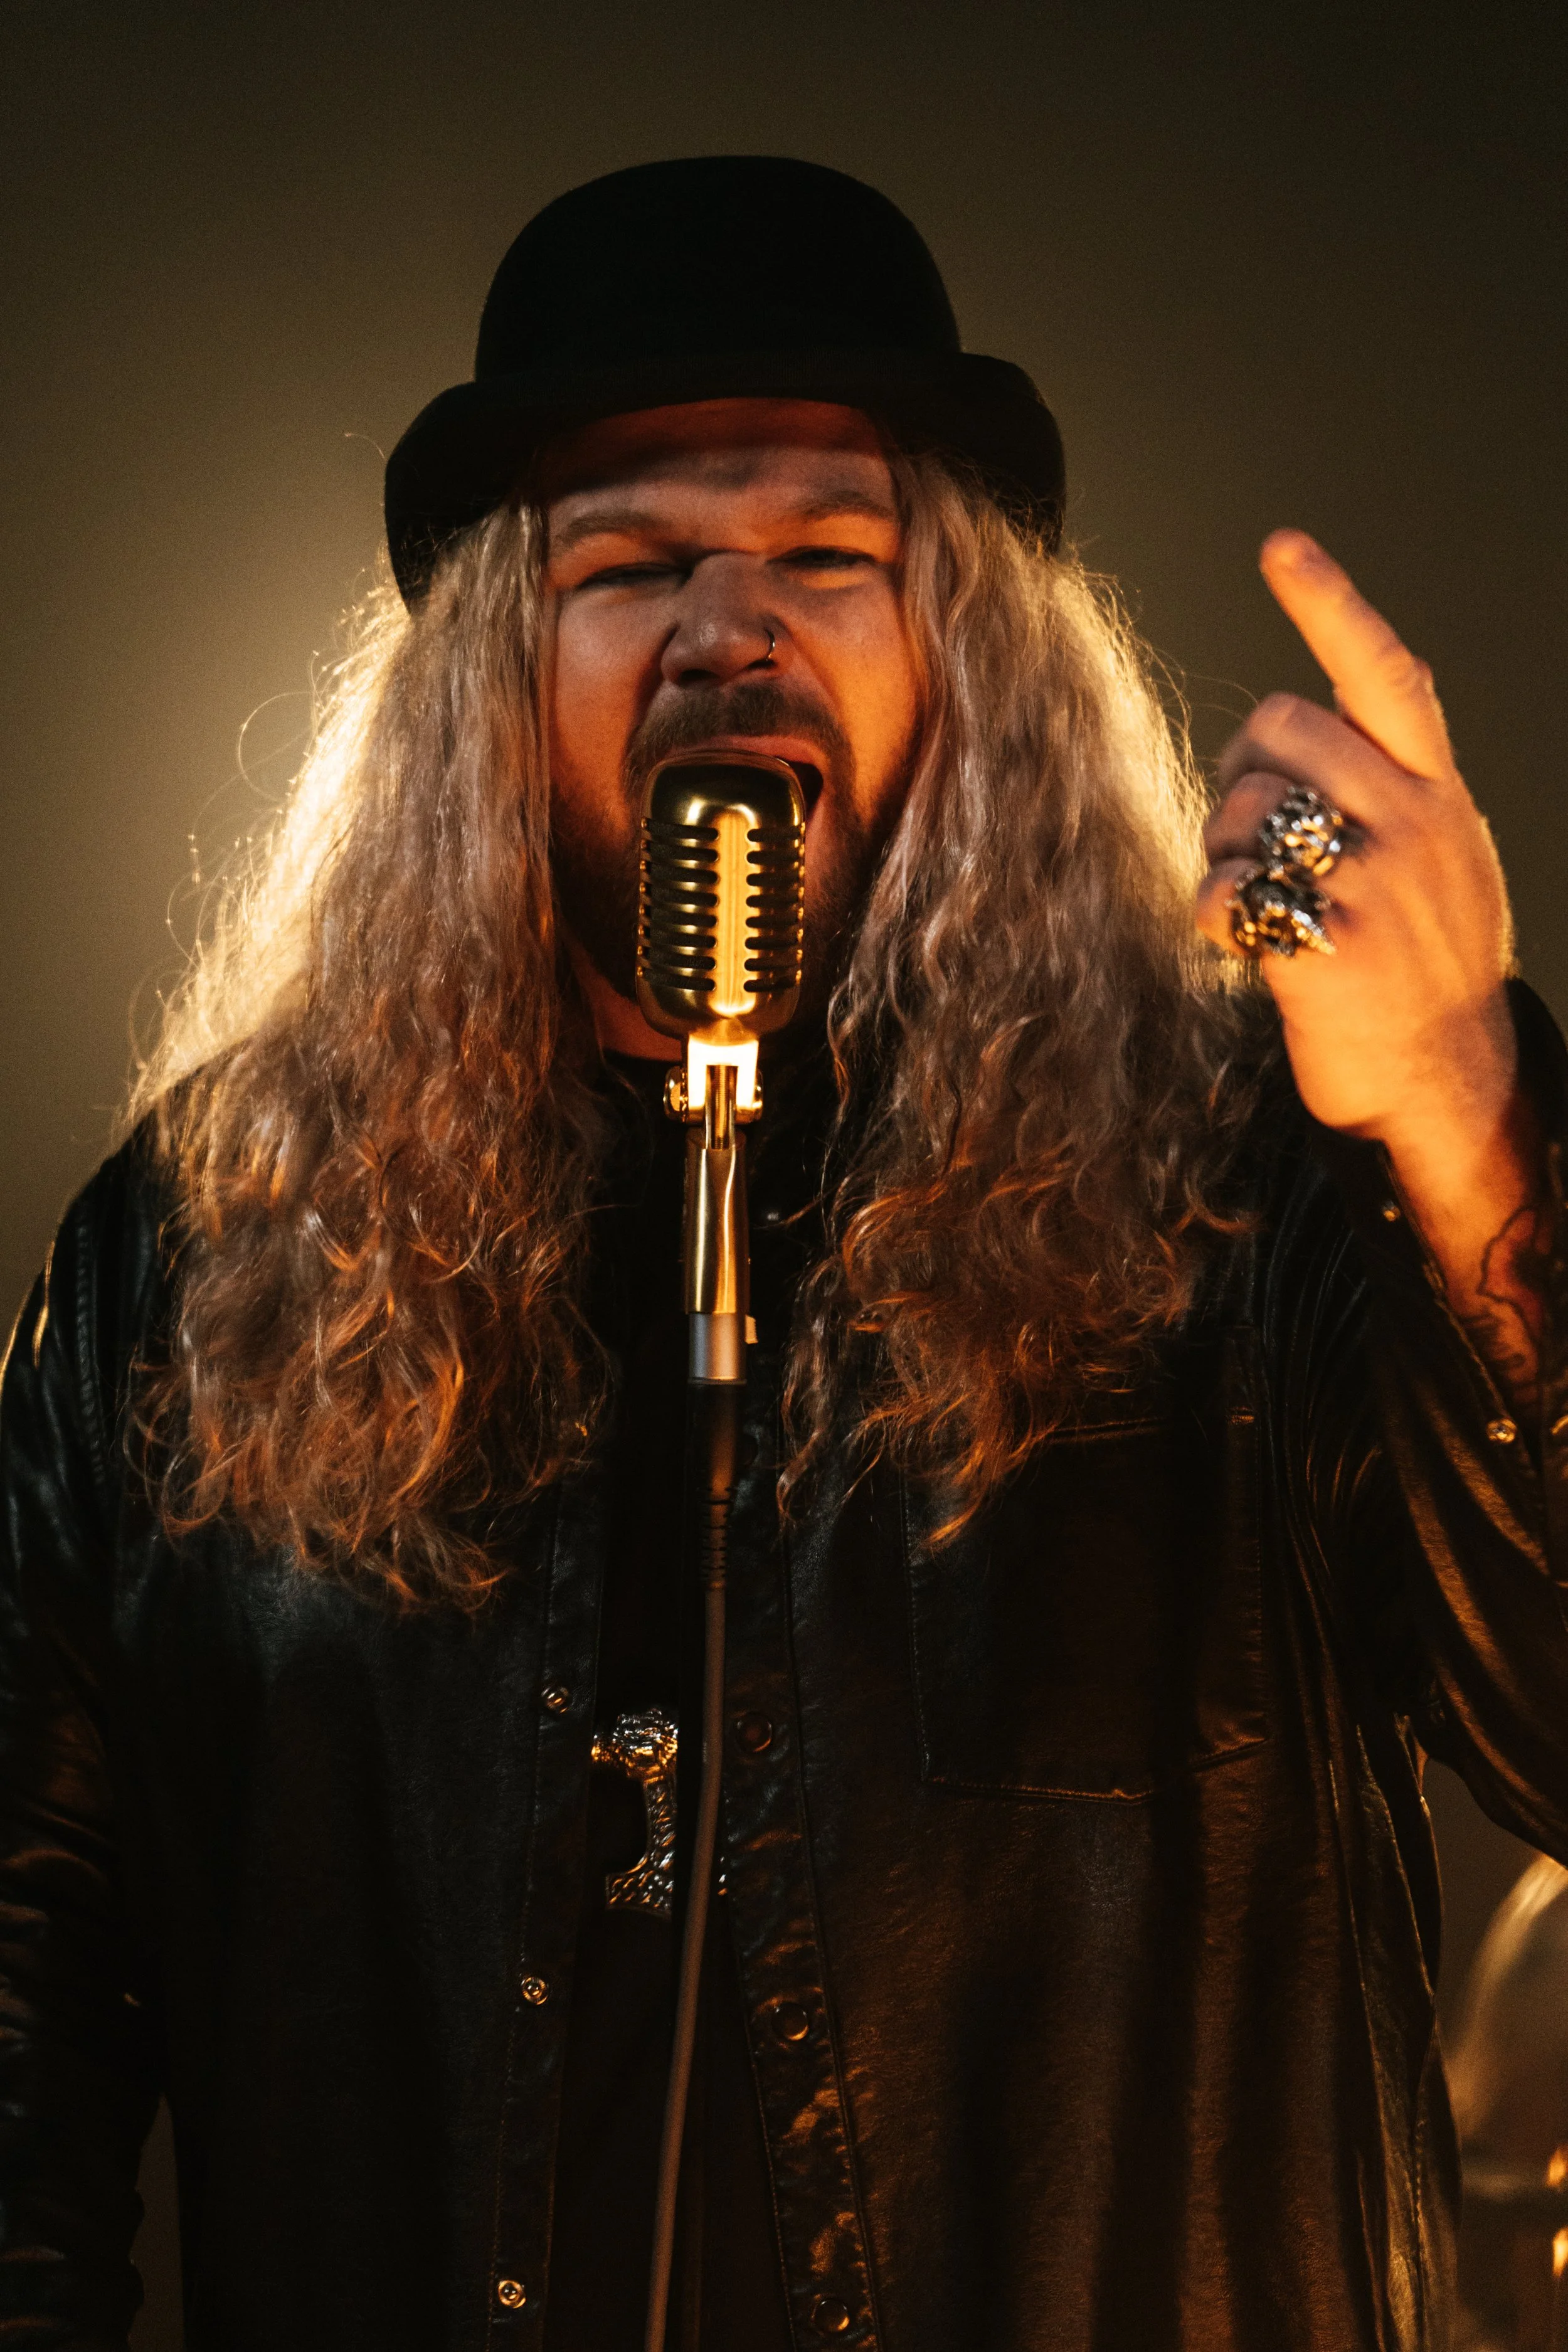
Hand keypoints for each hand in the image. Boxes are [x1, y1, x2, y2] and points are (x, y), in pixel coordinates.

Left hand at [1196, 530, 1516, 1155]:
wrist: (1447, 1077)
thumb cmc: (1423, 963)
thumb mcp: (1444, 851)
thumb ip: (1404, 778)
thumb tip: (1383, 682)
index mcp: (1436, 793)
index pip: (1386, 675)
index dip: (1331, 605)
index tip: (1282, 546)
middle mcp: (1411, 824)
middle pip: (1281, 727)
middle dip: (1244, 766)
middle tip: (1251, 831)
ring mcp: (1374, 886)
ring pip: (1244, 808)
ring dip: (1222, 847)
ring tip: (1256, 895)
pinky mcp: (1328, 951)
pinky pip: (1225, 894)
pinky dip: (1210, 914)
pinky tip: (1240, 943)